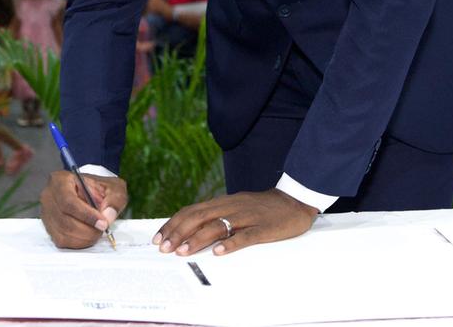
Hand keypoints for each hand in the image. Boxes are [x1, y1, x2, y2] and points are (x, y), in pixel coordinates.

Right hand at [41, 172, 127, 248]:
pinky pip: (62, 240)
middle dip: (88, 229)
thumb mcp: (113, 187)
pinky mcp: (49, 228)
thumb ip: (114, 199)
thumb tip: (107, 216)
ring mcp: (46, 213)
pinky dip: (78, 242)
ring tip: (97, 231)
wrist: (90, 194)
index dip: (86, 215)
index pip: (68, 201)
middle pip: (64, 220)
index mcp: (60, 180)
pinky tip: (88, 235)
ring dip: (84, 237)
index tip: (102, 223)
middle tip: (103, 229)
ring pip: (63, 233)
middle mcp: (48, 196)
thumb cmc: (99, 189)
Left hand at [154, 189, 319, 256]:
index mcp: (223, 202)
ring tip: (182, 251)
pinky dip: (230, 244)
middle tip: (164, 248)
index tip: (159, 238)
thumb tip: (190, 229)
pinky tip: (218, 252)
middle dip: (178, 232)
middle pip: (199, 217)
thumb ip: (216, 215)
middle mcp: (231, 207)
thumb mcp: (235, 207)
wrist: (294, 200)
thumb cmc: (262, 207)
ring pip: (217, 226)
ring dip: (197, 239)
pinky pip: (245, 236)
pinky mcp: (263, 228)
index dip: (173, 223)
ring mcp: (247, 217)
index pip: (192, 211)